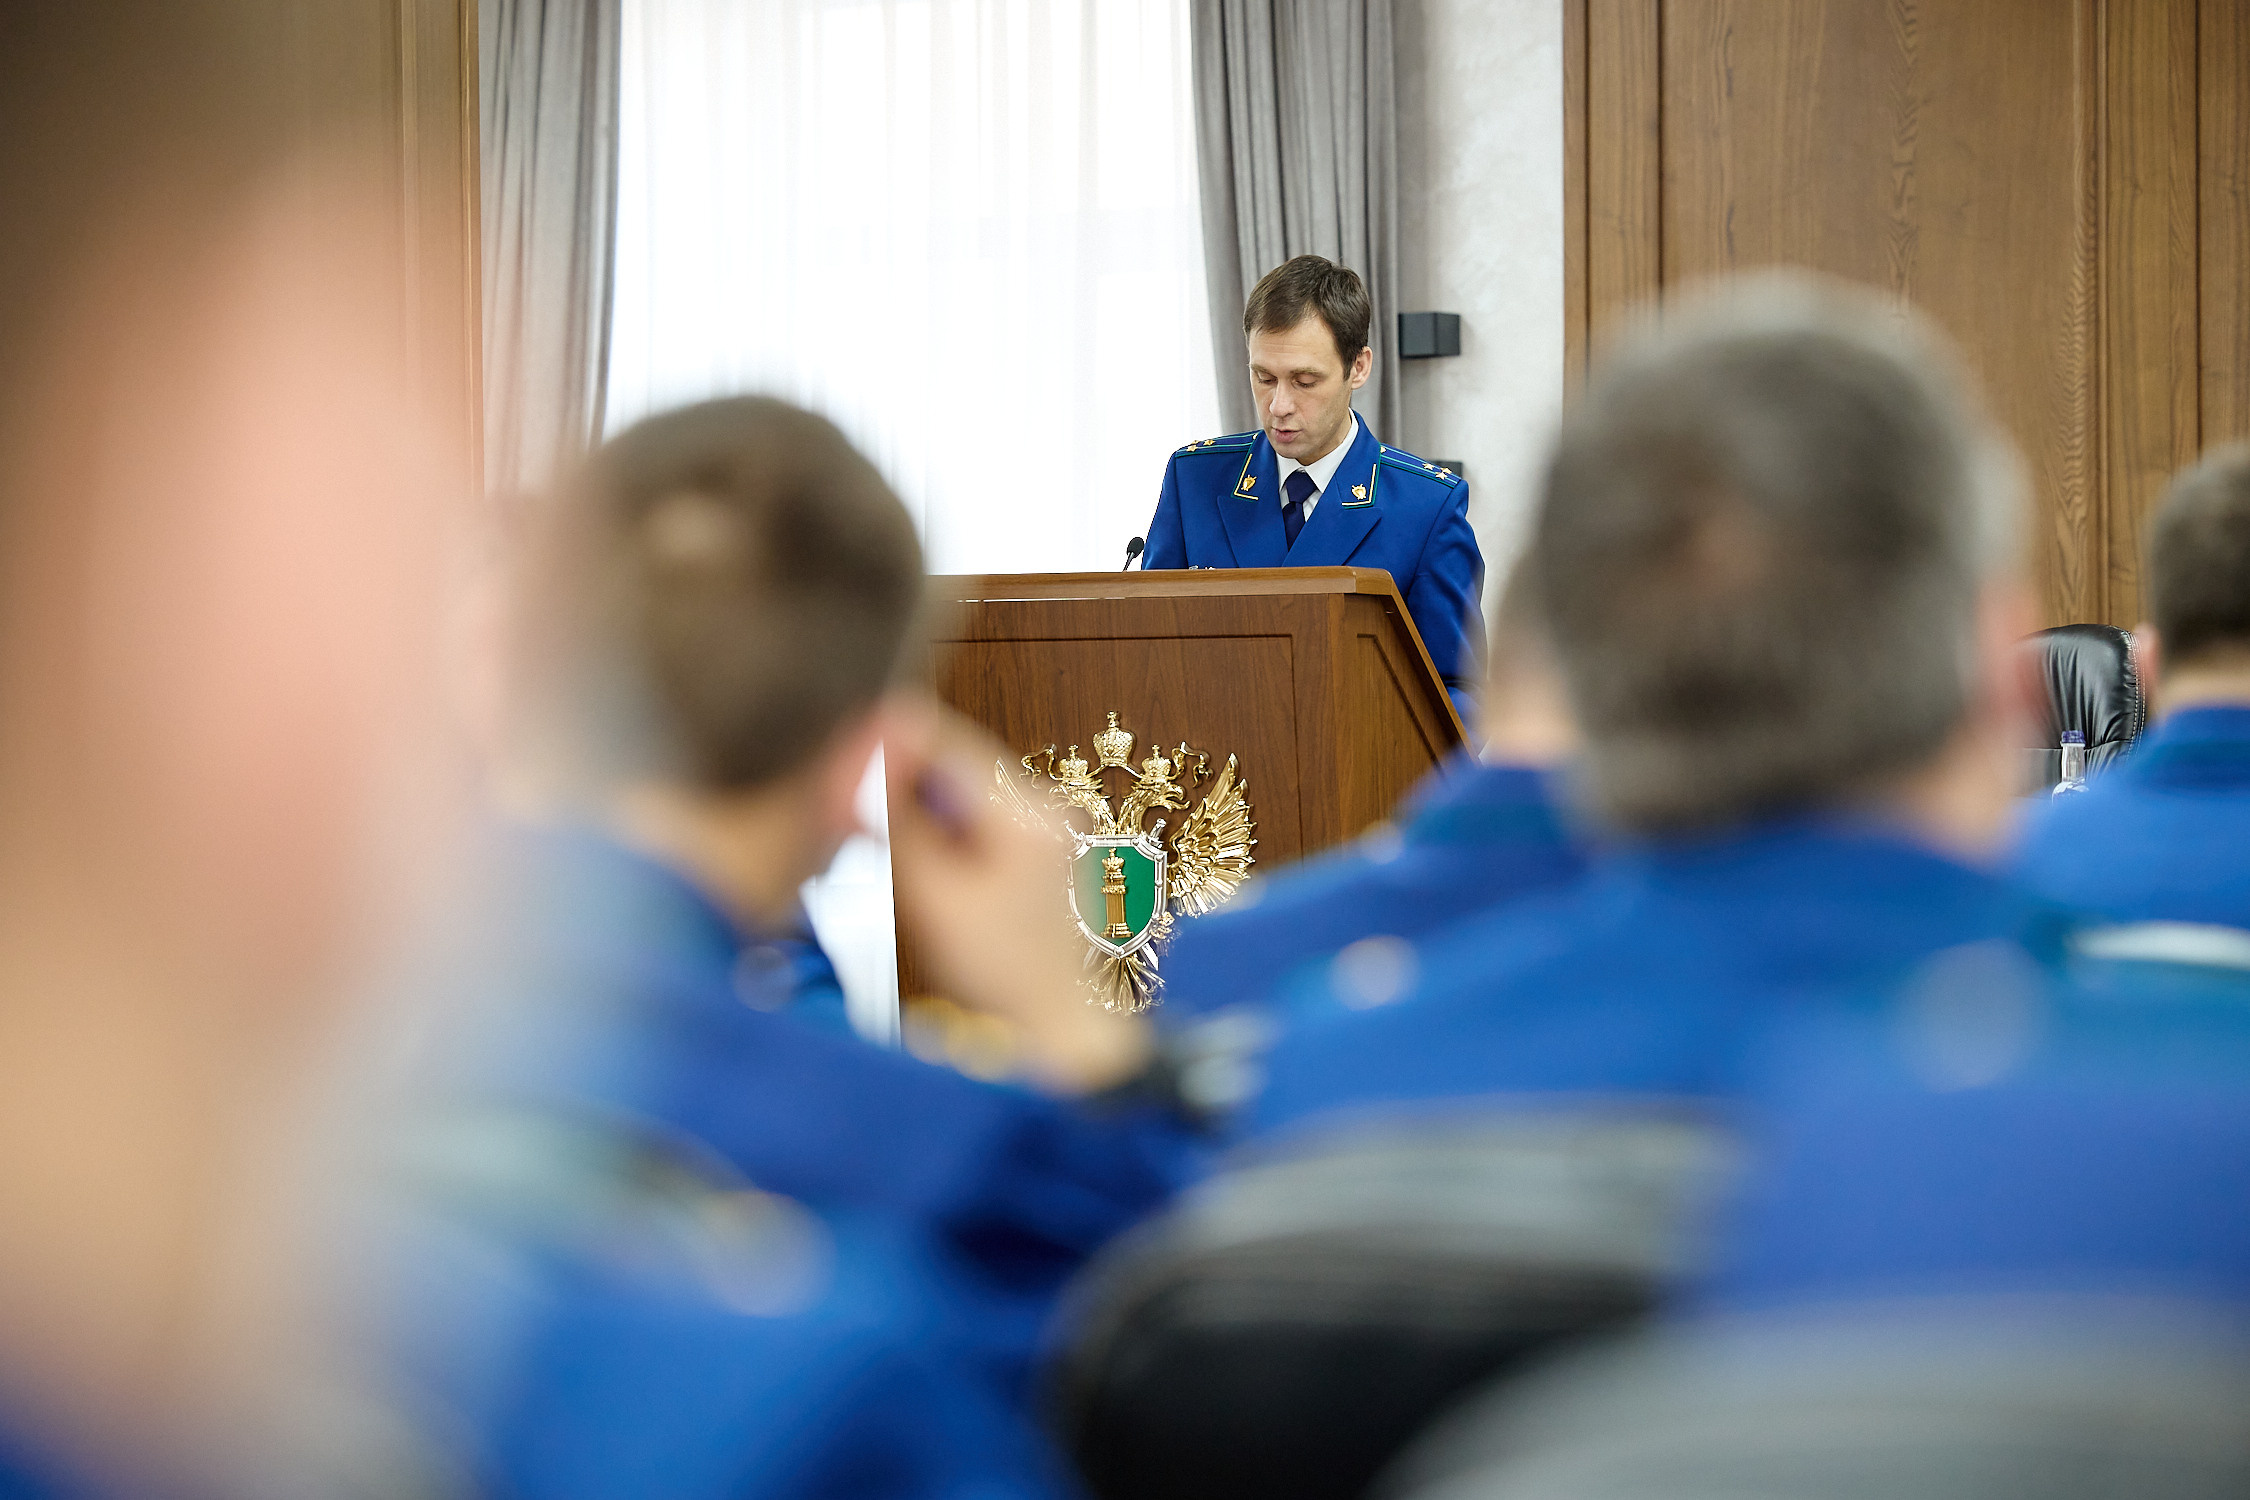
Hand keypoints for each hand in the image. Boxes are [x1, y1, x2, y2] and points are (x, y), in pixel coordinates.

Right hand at [884, 697, 1152, 1093]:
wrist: (1060, 1039)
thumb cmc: (1001, 981)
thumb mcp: (934, 901)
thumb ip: (898, 822)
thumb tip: (869, 751)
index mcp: (1027, 810)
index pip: (941, 739)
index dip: (881, 750)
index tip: (839, 775)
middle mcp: (1047, 805)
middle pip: (949, 764)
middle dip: (897, 786)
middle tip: (853, 827)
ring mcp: (1049, 828)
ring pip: (958, 795)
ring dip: (916, 815)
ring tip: (891, 862)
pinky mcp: (1041, 852)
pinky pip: (975, 824)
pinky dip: (941, 840)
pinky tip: (928, 880)